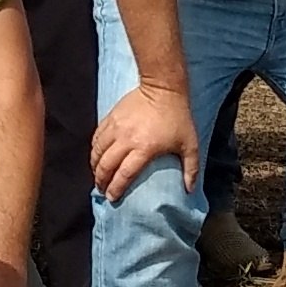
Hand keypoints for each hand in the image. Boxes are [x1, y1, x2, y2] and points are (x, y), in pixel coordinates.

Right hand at [89, 77, 200, 199]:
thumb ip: (191, 168)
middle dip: (101, 181)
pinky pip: (97, 137)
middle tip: (102, 189)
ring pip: (97, 151)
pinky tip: (96, 156)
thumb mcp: (190, 144)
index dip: (116, 188)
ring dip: (94, 166)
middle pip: (106, 166)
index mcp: (144, 149)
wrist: (162, 87)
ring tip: (97, 175)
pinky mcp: (111, 117)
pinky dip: (94, 149)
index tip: (112, 198)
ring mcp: (116, 128)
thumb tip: (189, 190)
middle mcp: (126, 140)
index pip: (124, 174)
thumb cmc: (178, 117)